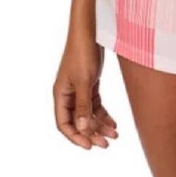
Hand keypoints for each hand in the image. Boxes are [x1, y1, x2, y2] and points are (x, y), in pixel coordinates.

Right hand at [53, 33, 118, 148]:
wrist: (90, 30)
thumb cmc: (83, 53)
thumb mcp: (84, 81)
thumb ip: (83, 105)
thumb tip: (82, 129)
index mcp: (60, 95)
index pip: (64, 124)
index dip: (75, 137)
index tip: (90, 146)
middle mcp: (68, 94)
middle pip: (78, 121)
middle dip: (91, 133)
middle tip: (106, 144)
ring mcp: (79, 89)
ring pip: (88, 114)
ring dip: (100, 125)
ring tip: (114, 134)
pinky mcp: (89, 83)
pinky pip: (95, 104)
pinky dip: (103, 114)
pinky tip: (113, 122)